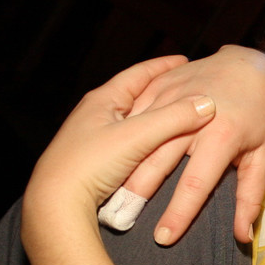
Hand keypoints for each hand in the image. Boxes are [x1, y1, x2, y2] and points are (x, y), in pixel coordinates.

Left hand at [23, 56, 215, 236]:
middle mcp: (95, 115)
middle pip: (134, 96)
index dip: (161, 66)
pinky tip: (154, 148)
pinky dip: (145, 141)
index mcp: (102, 101)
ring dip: (152, 117)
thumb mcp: (136, 137)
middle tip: (183, 83)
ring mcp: (93, 139)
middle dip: (159, 89)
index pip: (137, 75)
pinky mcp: (94, 162)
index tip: (183, 60)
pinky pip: (127, 144)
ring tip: (173, 114)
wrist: (56, 205)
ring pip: (130, 121)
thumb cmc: (90, 165)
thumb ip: (173, 119)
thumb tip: (208, 103)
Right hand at [114, 45, 264, 243]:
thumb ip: (251, 197)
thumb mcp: (264, 155)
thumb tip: (243, 235)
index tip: (164, 237)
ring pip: (139, 136)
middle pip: (157, 160)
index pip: (196, 183)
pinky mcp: (158, 84)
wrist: (251, 66)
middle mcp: (193, 114)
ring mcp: (172, 95)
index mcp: (221, 134)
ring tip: (108, 194)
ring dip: (122, 166)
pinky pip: (134, 113)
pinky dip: (120, 134)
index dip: (179, 213)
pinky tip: (107, 156)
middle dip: (137, 193)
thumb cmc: (259, 115)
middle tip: (121, 220)